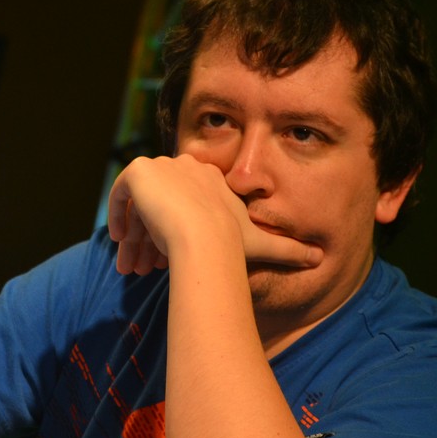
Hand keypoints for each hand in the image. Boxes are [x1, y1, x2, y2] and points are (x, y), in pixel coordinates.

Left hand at [108, 155, 321, 274]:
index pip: (186, 203)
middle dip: (151, 241)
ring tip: (131, 269)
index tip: (169, 262)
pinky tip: (118, 240)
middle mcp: (186, 166)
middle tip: (143, 271)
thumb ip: (289, 249)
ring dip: (133, 237)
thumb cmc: (233, 244)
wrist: (203, 239)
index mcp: (211, 178)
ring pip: (141, 203)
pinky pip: (120, 189)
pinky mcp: (139, 172)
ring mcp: (162, 167)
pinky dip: (116, 212)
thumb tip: (320, 258)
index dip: (176, 232)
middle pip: (161, 204)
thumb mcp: (263, 244)